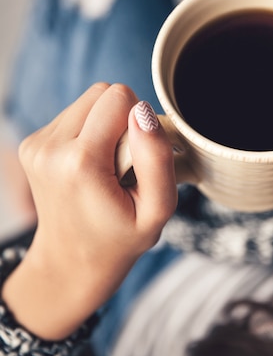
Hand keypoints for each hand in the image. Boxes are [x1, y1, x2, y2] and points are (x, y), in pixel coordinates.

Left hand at [2, 83, 176, 338]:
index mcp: (80, 163)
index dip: (140, 124)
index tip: (136, 162)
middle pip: (102, 93)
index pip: (120, 97)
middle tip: (123, 165)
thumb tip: (143, 111)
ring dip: (105, 126)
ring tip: (106, 168)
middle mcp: (49, 147)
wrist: (71, 262)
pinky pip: (74, 114)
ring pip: (88, 101)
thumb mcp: (157, 210)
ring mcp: (35, 144)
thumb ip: (157, 159)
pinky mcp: (32, 143)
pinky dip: (89, 133)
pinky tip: (91, 167)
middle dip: (122, 121)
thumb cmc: (120, 239)